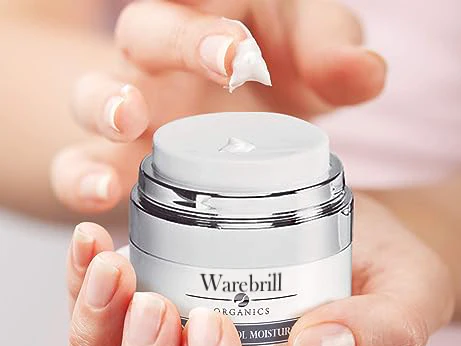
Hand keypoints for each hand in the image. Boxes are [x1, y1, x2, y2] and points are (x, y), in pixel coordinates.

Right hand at [52, 0, 385, 213]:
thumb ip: (331, 53)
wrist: (239, 107)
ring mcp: (133, 108)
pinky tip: (99, 196)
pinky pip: (77, 163)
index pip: (195, 5)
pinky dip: (79, 179)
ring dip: (103, 107)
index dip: (208, 30)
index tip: (242, 57)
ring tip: (127, 127)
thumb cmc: (275, 66)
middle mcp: (162, 59)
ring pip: (92, 96)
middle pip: (141, 37)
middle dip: (165, 53)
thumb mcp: (309, 51)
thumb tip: (367, 73)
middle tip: (198, 76)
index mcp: (207, 17)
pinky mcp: (116, 157)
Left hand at [66, 194, 452, 345]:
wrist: (346, 243)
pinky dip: (81, 301)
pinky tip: (92, 249)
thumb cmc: (380, 275)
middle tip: (153, 302)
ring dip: (93, 345)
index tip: (213, 324)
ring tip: (112, 272)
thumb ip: (381, 332)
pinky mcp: (153, 345)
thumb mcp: (405, 296)